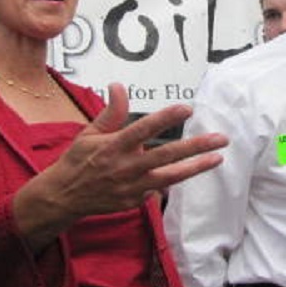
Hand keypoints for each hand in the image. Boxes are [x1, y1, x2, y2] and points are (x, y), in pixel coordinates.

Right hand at [14, 84, 226, 246]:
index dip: (166, 118)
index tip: (187, 108)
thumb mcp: (90, 132)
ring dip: (195, 167)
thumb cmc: (79, 160)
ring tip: (217, 158)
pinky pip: (158, 190)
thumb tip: (119, 85)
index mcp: (114, 146)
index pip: (144, 129)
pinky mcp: (134, 201)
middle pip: (166, 155)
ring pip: (170, 176)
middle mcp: (125, 167)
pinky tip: (190, 172)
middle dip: (196, 147)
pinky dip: (172, 181)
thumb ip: (111, 112)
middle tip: (220, 139)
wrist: (64, 196)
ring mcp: (132, 187)